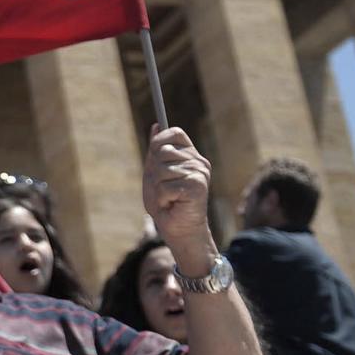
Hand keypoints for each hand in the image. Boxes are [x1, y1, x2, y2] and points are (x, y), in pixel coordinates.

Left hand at [142, 125, 214, 251]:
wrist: (179, 230)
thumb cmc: (166, 203)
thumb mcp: (156, 174)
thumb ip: (156, 152)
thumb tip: (156, 125)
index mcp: (190, 156)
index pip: (175, 133)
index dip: (160, 140)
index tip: (155, 157)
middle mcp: (198, 162)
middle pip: (163, 150)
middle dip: (154, 171)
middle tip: (163, 188)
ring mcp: (199, 174)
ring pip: (161, 170)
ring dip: (157, 188)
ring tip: (168, 198)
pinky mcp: (197, 187)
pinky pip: (164, 187)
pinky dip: (161, 199)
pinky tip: (171, 205)